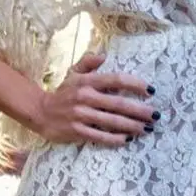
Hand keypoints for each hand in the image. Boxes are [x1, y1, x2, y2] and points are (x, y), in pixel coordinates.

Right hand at [32, 51, 158, 146]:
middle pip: (118, 104)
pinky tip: (127, 140)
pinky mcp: (76, 131)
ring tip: (147, 129)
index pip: (116, 80)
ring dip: (132, 126)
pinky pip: (99, 136)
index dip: (135, 84)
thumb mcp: (73, 74)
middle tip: (155, 115)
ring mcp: (80, 115)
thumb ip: (88, 63)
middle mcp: (85, 97)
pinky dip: (114, 139)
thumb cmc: (63, 93)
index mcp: (87, 81)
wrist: (40, 112)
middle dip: (140, 110)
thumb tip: (104, 55)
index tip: (151, 91)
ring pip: (112, 121)